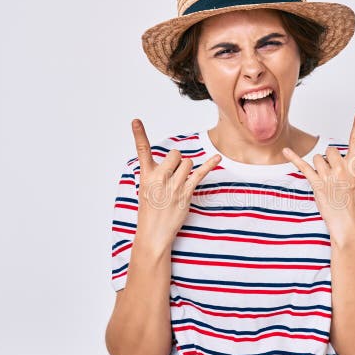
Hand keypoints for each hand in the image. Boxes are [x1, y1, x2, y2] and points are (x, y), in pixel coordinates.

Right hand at [131, 119, 220, 256]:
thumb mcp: (145, 190)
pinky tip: (218, 159)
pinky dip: (210, 165)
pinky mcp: (186, 193)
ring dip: (186, 169)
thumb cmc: (150, 211)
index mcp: (146, 176)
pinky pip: (200, 174)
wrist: (153, 234)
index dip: (139, 135)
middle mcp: (159, 178)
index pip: (142, 151)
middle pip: (175, 154)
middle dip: (177, 161)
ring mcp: (173, 186)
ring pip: (187, 163)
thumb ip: (155, 173)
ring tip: (179, 184)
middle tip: (173, 176)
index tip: (136, 120)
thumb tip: (172, 161)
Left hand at [282, 110, 354, 241]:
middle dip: (327, 160)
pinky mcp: (317, 184)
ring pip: (317, 158)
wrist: (348, 225)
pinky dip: (293, 158)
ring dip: (318, 168)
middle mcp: (343, 168)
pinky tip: (285, 151)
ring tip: (325, 184)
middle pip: (329, 151)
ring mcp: (330, 176)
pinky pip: (303, 166)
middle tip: (332, 178)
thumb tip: (329, 159)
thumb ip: (345, 169)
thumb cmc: (352, 206)